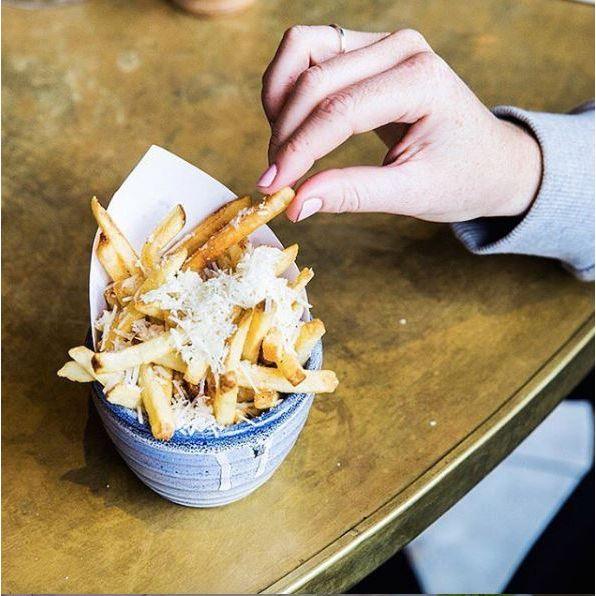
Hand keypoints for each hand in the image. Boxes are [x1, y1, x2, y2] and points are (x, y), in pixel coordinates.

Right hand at [258, 26, 540, 222]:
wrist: (490, 160)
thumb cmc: (462, 178)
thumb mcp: (413, 194)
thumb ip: (353, 195)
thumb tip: (295, 205)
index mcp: (420, 80)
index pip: (339, 110)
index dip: (298, 150)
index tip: (271, 186)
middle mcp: (400, 47)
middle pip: (314, 78)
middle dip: (284, 132)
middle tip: (274, 179)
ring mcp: (383, 42)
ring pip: (302, 48)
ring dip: (279, 98)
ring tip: (282, 148)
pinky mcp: (368, 49)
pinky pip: (310, 52)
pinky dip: (289, 87)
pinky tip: (292, 125)